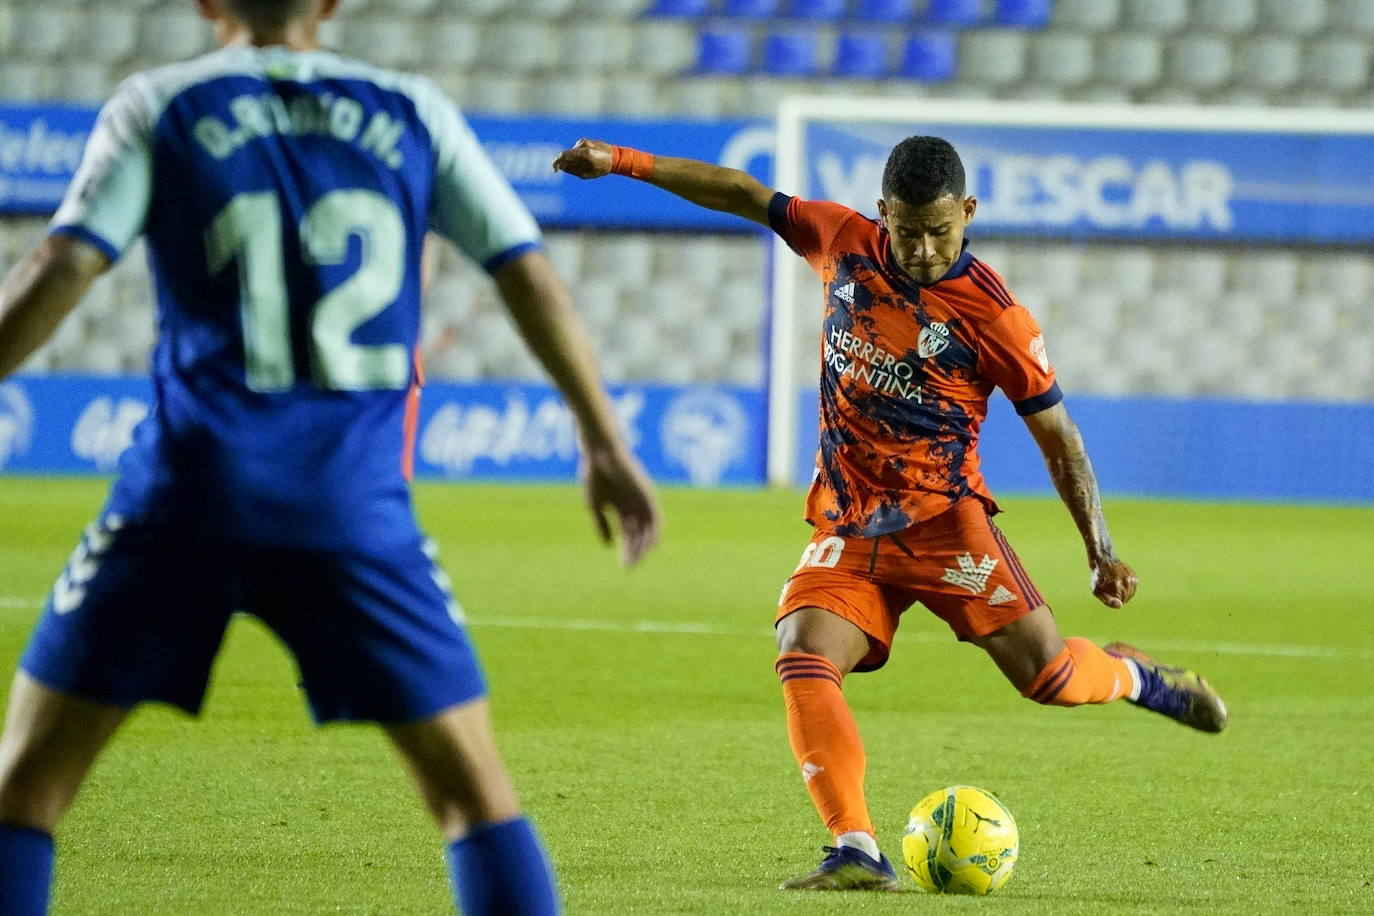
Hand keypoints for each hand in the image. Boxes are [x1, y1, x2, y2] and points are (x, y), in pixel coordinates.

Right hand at [553, 138, 613, 179]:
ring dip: (573, 158)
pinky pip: (577, 148)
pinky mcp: (586, 140)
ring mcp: (585, 141)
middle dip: (564, 162)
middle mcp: (584, 145)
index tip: (555, 169)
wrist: (615, 157)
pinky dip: (578, 154)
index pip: (564, 155)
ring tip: (584, 164)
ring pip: (572, 151)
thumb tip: (561, 167)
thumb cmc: (602, 169)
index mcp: (585, 154)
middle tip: (565, 169)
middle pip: (567, 153)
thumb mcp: (586, 174)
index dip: (557, 162)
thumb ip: (572, 170)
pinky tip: (587, 159)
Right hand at [580, 442, 659, 566]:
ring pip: (648, 530)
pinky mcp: (648, 495)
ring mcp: (643, 501)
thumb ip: (602, 524)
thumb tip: (608, 546)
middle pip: (639, 535)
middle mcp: (635, 507)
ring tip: (636, 560)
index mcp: (623, 509)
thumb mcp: (595, 505)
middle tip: (629, 567)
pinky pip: (656, 518)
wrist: (601, 454)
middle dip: (634, 552)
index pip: (628, 535)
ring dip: (643, 546)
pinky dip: (653, 533)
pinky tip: (649, 546)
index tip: (624, 566)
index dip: (626, 551)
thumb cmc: (595, 475)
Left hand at [1090, 558, 1137, 608]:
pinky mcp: (1134, 575)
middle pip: (1127, 598)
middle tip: (1112, 592)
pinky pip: (1134, 588)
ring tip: (1117, 589)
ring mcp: (1131, 577)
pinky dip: (1129, 589)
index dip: (1114, 600)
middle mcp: (1126, 580)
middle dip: (1120, 598)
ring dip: (1125, 594)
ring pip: (1131, 593)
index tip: (1109, 594)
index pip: (1120, 601)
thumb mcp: (1096, 590)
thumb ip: (1107, 600)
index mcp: (1116, 585)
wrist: (1103, 561)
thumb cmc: (1098, 577)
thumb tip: (1120, 606)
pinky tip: (1122, 585)